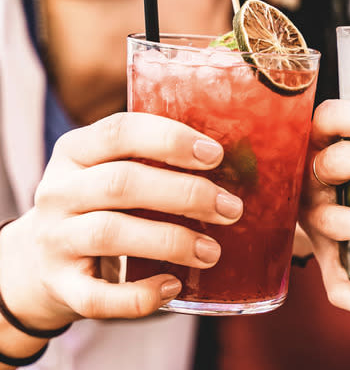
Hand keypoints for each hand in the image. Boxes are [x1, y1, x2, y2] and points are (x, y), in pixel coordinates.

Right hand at [0, 113, 242, 330]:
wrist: (36, 261)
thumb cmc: (98, 207)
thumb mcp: (111, 171)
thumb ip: (155, 162)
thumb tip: (233, 168)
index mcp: (76, 152)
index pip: (119, 132)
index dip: (170, 140)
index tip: (215, 155)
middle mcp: (59, 191)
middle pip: (122, 183)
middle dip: (185, 194)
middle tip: (230, 209)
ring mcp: (55, 240)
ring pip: (110, 233)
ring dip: (171, 241)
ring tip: (212, 252)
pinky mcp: (61, 286)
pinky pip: (97, 296)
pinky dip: (139, 296)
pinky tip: (173, 287)